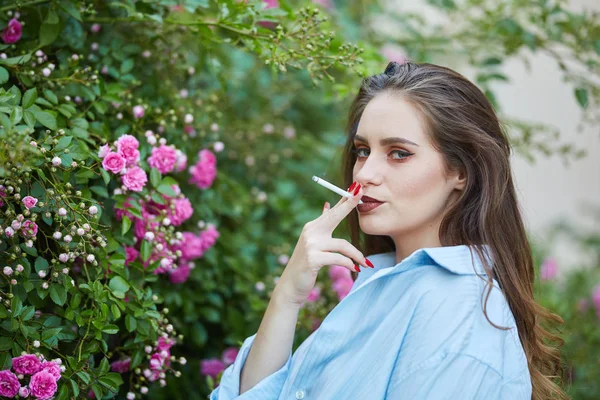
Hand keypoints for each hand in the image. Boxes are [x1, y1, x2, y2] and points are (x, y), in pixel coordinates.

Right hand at [273, 182, 373, 306]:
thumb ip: (321, 225)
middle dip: (348, 204)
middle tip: (361, 193)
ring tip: (366, 263)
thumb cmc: (305, 265)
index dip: (345, 199)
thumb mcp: (312, 243)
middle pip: (334, 216)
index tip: (356, 188)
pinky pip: (338, 259)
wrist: (290, 286)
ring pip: (342, 245)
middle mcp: (310, 232)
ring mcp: (310, 245)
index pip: (332, 211)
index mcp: (312, 227)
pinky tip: (355, 269)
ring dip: (357, 255)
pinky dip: (349, 264)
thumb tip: (327, 206)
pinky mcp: (313, 258)